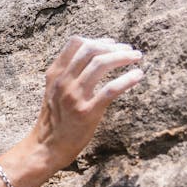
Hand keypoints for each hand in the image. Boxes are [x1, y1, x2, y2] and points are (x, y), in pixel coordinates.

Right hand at [30, 36, 143, 170]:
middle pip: (90, 50)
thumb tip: (92, 57)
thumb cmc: (55, 119)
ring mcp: (74, 96)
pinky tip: (138, 75)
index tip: (113, 43)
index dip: (98, 40)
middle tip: (129, 50)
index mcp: (55, 74)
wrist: (48, 147)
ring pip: (101, 64)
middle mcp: (64, 81)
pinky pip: (110, 89)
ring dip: (122, 57)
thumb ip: (67, 74)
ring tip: (137, 58)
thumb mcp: (54, 91)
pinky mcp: (87, 112)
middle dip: (113, 46)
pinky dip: (127, 79)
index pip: (76, 43)